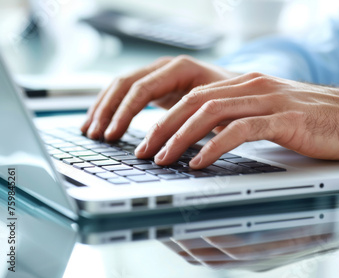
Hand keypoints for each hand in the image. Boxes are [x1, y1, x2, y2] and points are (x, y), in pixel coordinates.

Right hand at [81, 55, 238, 139]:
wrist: (241, 88)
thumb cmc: (234, 100)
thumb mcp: (219, 109)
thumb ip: (196, 121)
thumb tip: (173, 144)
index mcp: (180, 68)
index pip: (143, 88)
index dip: (125, 112)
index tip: (113, 134)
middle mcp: (166, 66)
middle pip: (125, 84)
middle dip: (108, 111)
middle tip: (96, 136)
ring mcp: (159, 73)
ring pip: (121, 86)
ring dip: (103, 109)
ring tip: (90, 132)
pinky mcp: (156, 85)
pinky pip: (126, 92)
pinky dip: (112, 107)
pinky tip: (101, 123)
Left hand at [135, 72, 338, 168]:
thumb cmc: (316, 122)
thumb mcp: (271, 115)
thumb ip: (241, 118)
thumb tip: (208, 139)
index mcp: (248, 83)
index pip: (195, 94)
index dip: (166, 116)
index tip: (148, 138)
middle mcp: (254, 86)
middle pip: (195, 100)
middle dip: (163, 126)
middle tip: (144, 150)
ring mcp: (270, 100)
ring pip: (212, 112)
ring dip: (181, 136)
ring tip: (163, 158)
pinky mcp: (286, 119)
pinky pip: (240, 130)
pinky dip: (215, 146)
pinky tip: (199, 163)